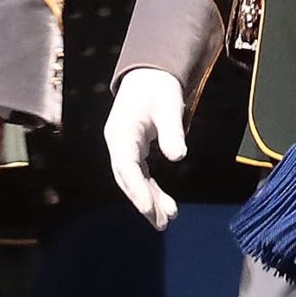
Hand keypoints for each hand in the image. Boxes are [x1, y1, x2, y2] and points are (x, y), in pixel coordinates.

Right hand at [104, 67, 187, 230]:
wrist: (149, 75)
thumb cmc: (158, 87)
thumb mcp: (168, 105)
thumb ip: (172, 130)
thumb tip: (177, 155)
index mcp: (121, 132)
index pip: (127, 166)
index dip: (137, 189)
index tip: (150, 208)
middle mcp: (118, 143)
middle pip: (127, 178)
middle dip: (143, 201)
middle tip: (162, 222)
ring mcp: (123, 147)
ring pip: (132, 180)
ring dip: (148, 200)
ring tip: (166, 219)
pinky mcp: (132, 150)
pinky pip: (139, 175)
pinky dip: (150, 190)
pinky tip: (164, 204)